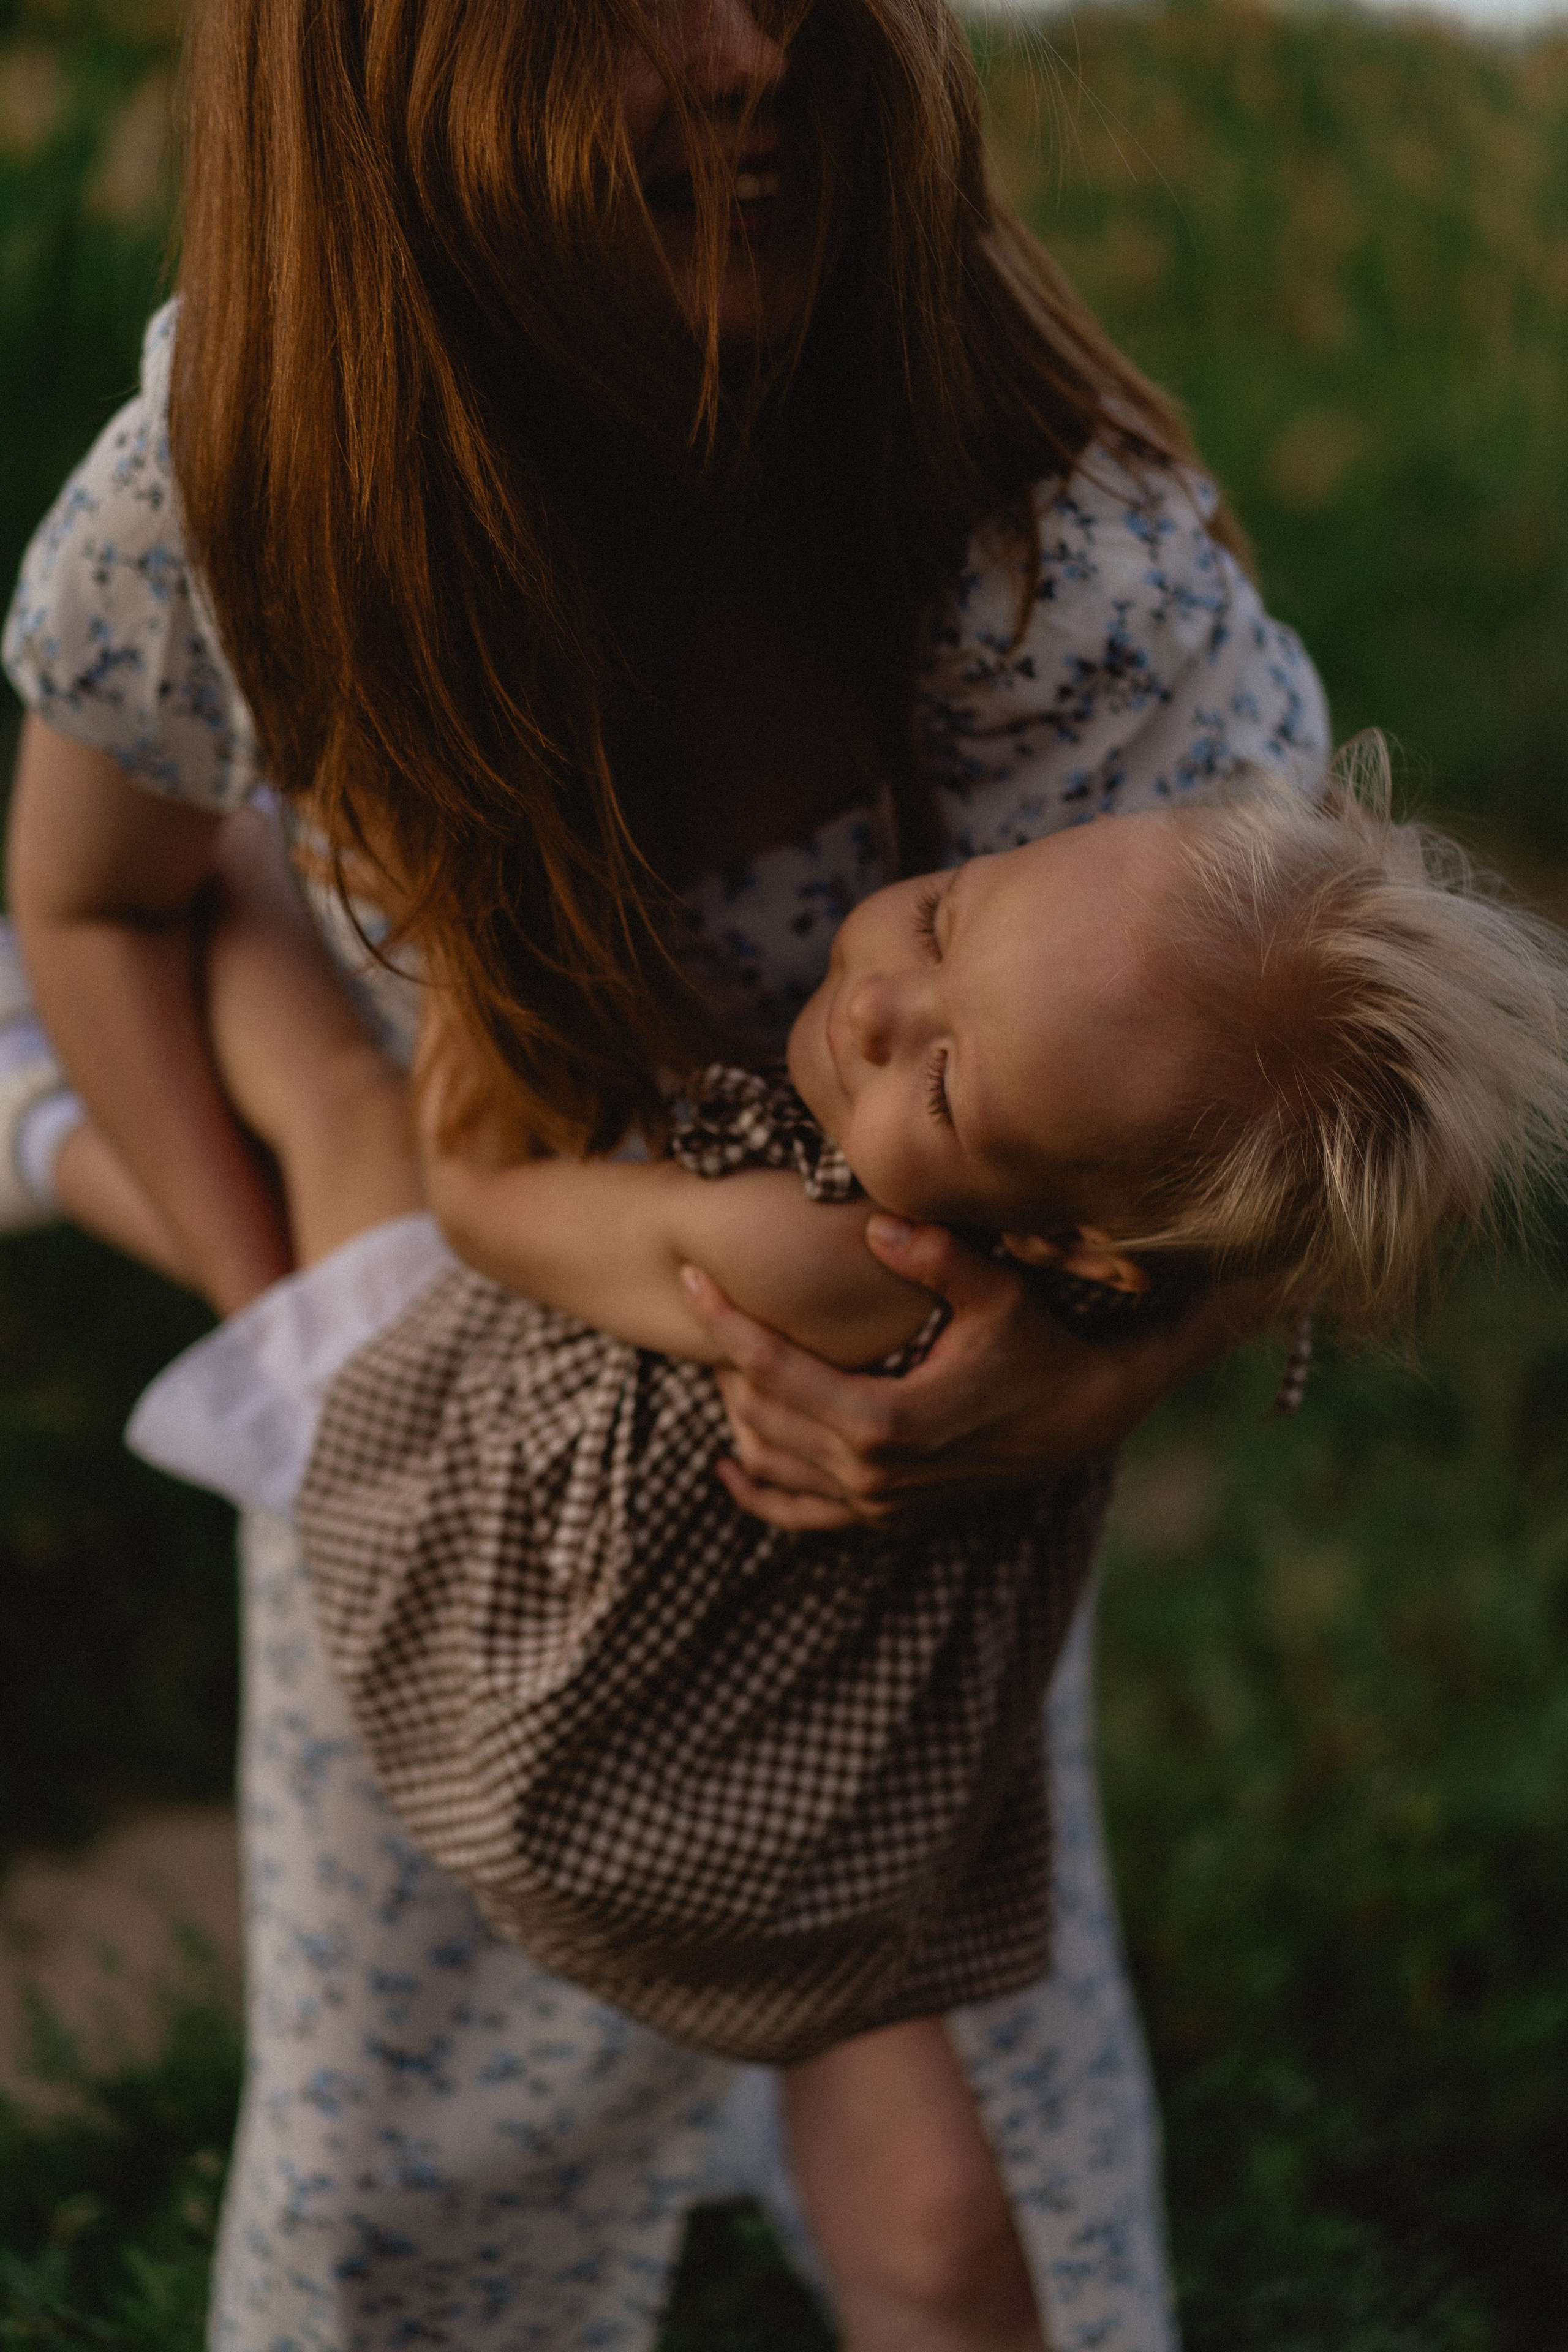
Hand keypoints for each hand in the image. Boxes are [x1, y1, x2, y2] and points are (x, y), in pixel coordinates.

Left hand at [685, 1215, 1270, 1530]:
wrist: (1084, 1421)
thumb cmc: (1041, 1349)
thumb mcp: (999, 1296)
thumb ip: (937, 1257)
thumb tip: (875, 1225)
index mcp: (884, 1422)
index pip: (772, 1368)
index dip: (724, 1321)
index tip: (691, 1279)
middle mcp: (870, 1473)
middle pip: (759, 1414)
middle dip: (725, 1358)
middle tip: (711, 1304)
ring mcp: (874, 1504)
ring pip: (768, 1463)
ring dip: (737, 1414)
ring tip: (724, 1360)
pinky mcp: (883, 1518)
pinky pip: (796, 1516)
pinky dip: (757, 1491)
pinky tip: (729, 1463)